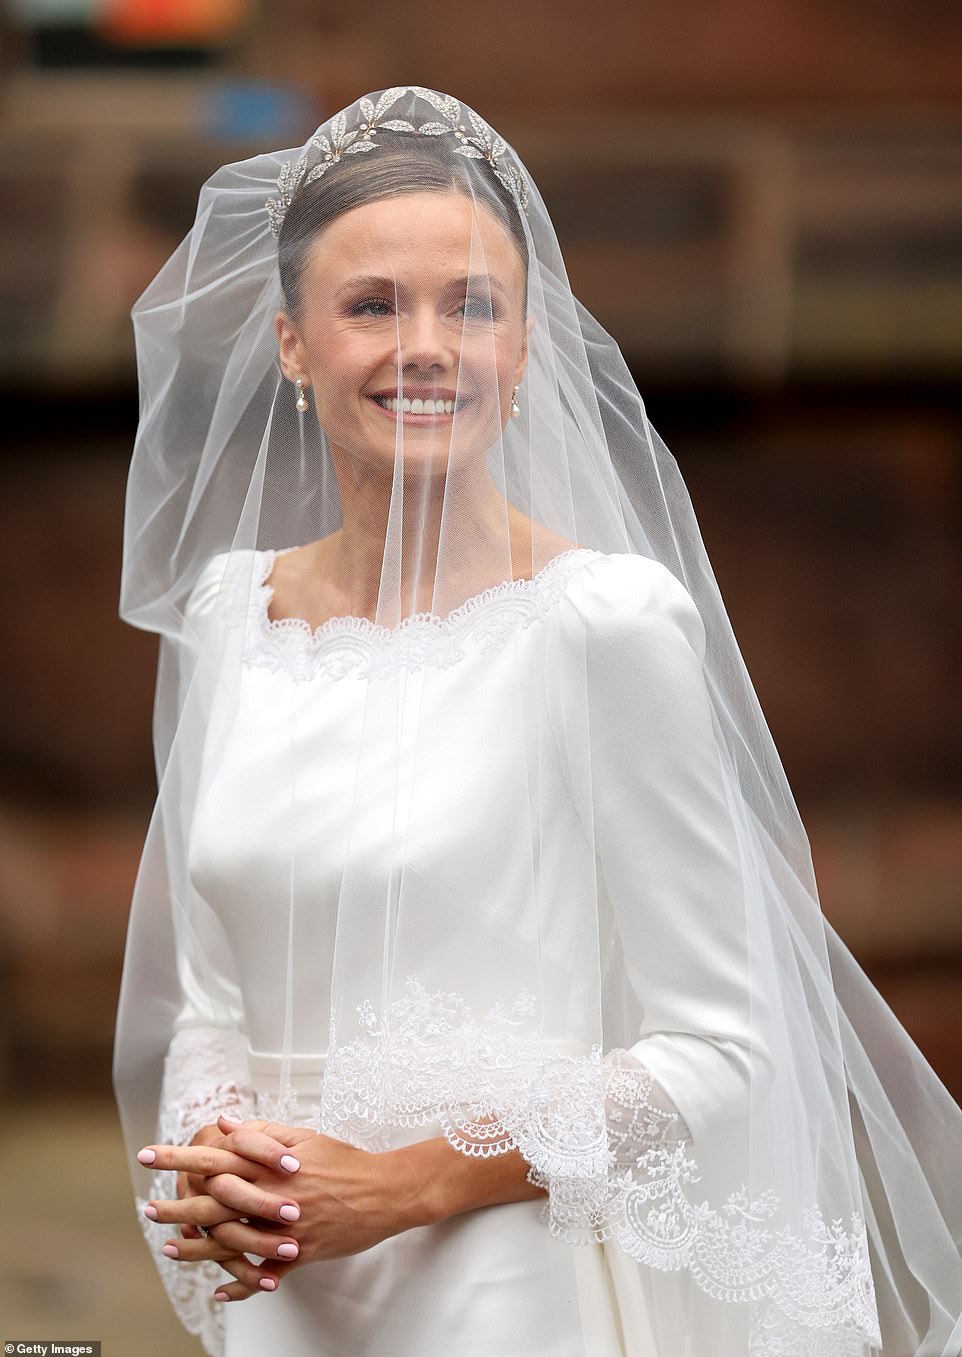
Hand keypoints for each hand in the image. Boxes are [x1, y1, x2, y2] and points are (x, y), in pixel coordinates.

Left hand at [140, 1114, 428, 1301]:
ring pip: (232, 1242)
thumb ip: (262, 1132)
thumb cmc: (345, 1160)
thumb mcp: (305, 1137)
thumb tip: (225, 1124)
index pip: (214, 1158)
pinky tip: (219, 1288)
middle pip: (213, 1204)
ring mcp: (284, 1229)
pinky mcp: (300, 1253)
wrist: (385, 1192)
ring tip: (171, 1248)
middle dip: (177, 1206)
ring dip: (198, 1247)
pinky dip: (241, 1283)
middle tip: (148, 1209)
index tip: (150, 1155)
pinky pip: (264, 1273)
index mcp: (270, 1165)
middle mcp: (272, 1197)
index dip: (179, 1158)